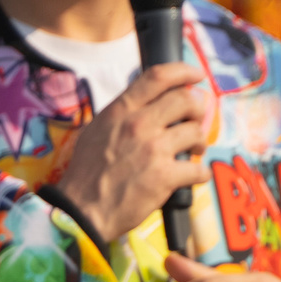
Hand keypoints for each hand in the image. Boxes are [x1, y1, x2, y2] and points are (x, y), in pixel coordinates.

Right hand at [50, 63, 207, 243]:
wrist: (80, 210)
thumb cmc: (85, 174)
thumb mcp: (95, 131)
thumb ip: (121, 115)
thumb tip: (144, 106)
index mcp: (120, 111)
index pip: (158, 77)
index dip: (183, 71)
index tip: (195, 75)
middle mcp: (138, 124)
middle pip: (185, 100)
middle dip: (197, 109)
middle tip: (195, 121)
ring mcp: (154, 149)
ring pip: (196, 132)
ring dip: (199, 142)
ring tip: (193, 151)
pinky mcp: (165, 176)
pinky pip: (198, 169)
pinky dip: (200, 173)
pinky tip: (192, 177)